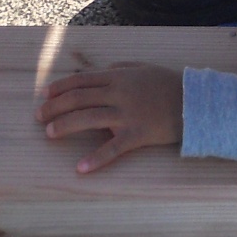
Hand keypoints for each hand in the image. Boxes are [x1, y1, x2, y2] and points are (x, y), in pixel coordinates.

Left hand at [37, 63, 184, 173]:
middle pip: (79, 98)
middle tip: (39, 116)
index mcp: (119, 76)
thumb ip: (121, 68)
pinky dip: (95, 159)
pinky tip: (80, 168)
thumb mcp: (144, 68)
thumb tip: (101, 70)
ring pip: (89, 118)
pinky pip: (113, 148)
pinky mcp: (138, 134)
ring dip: (66, 125)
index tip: (44, 95)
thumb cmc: (169, 85)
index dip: (60, 87)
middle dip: (55, 107)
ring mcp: (128, 114)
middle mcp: (119, 93)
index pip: (81, 80)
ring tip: (50, 133)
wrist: (197, 102)